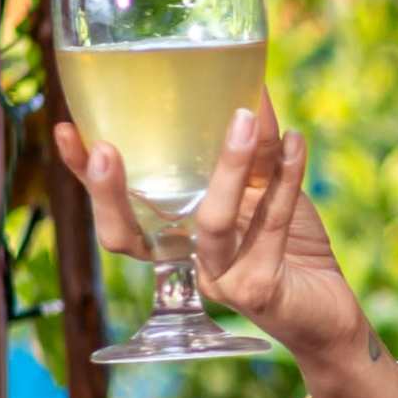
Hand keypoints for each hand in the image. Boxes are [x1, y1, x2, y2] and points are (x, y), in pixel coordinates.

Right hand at [50, 85, 368, 362]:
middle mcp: (185, 262)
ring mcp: (218, 280)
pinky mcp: (256, 290)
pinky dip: (286, 179)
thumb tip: (250, 86)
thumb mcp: (266, 189)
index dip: (85, 177)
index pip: (115, 210)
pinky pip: (268, 227)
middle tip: (104, 146)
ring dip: (226, 166)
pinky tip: (296, 142)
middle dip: (109, 192)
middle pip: (127, 235)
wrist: (331, 311)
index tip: (66, 130)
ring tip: (242, 116)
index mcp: (173, 235)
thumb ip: (252, 150)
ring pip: (211, 221)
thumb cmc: (291, 248)